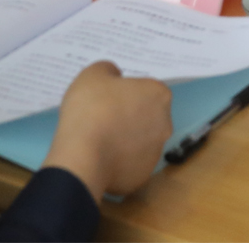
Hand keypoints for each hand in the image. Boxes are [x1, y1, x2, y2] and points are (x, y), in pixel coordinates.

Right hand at [43, 61, 172, 198]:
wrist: (83, 156)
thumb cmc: (91, 108)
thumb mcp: (93, 74)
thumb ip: (108, 70)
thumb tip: (115, 77)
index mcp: (159, 95)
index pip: (147, 89)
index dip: (127, 92)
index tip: (109, 97)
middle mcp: (165, 124)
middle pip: (147, 116)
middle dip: (129, 116)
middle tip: (102, 116)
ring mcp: (155, 153)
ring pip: (140, 142)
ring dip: (124, 140)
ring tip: (97, 139)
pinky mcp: (141, 177)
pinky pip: (129, 164)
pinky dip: (117, 162)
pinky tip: (98, 158)